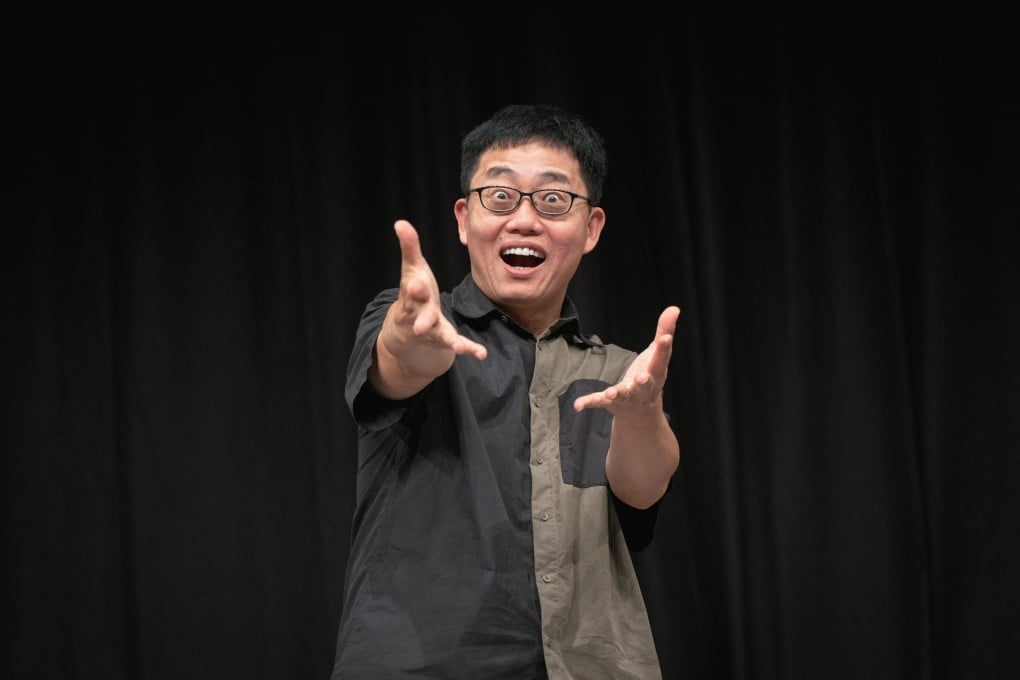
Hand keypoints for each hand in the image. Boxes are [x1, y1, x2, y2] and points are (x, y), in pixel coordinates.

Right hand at [387, 220, 486, 360]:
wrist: (407, 329)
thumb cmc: (413, 292)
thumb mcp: (411, 270)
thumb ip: (409, 248)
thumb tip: (400, 222)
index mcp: (412, 296)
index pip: (411, 291)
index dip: (413, 287)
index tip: (414, 282)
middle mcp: (421, 315)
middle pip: (421, 317)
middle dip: (423, 319)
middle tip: (422, 324)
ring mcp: (433, 330)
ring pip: (440, 335)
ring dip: (449, 340)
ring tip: (457, 346)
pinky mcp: (446, 339)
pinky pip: (458, 344)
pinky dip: (469, 349)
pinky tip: (481, 354)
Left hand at [573, 305, 680, 414]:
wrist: (640, 413)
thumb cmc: (650, 376)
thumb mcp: (657, 354)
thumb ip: (664, 331)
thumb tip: (675, 308)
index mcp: (656, 373)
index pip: (661, 359)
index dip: (663, 348)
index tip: (665, 337)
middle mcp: (644, 388)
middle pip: (646, 384)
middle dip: (644, 381)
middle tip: (642, 378)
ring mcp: (627, 396)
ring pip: (623, 395)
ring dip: (616, 394)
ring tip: (610, 393)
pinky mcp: (611, 402)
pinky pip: (599, 402)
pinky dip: (589, 402)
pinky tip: (578, 404)